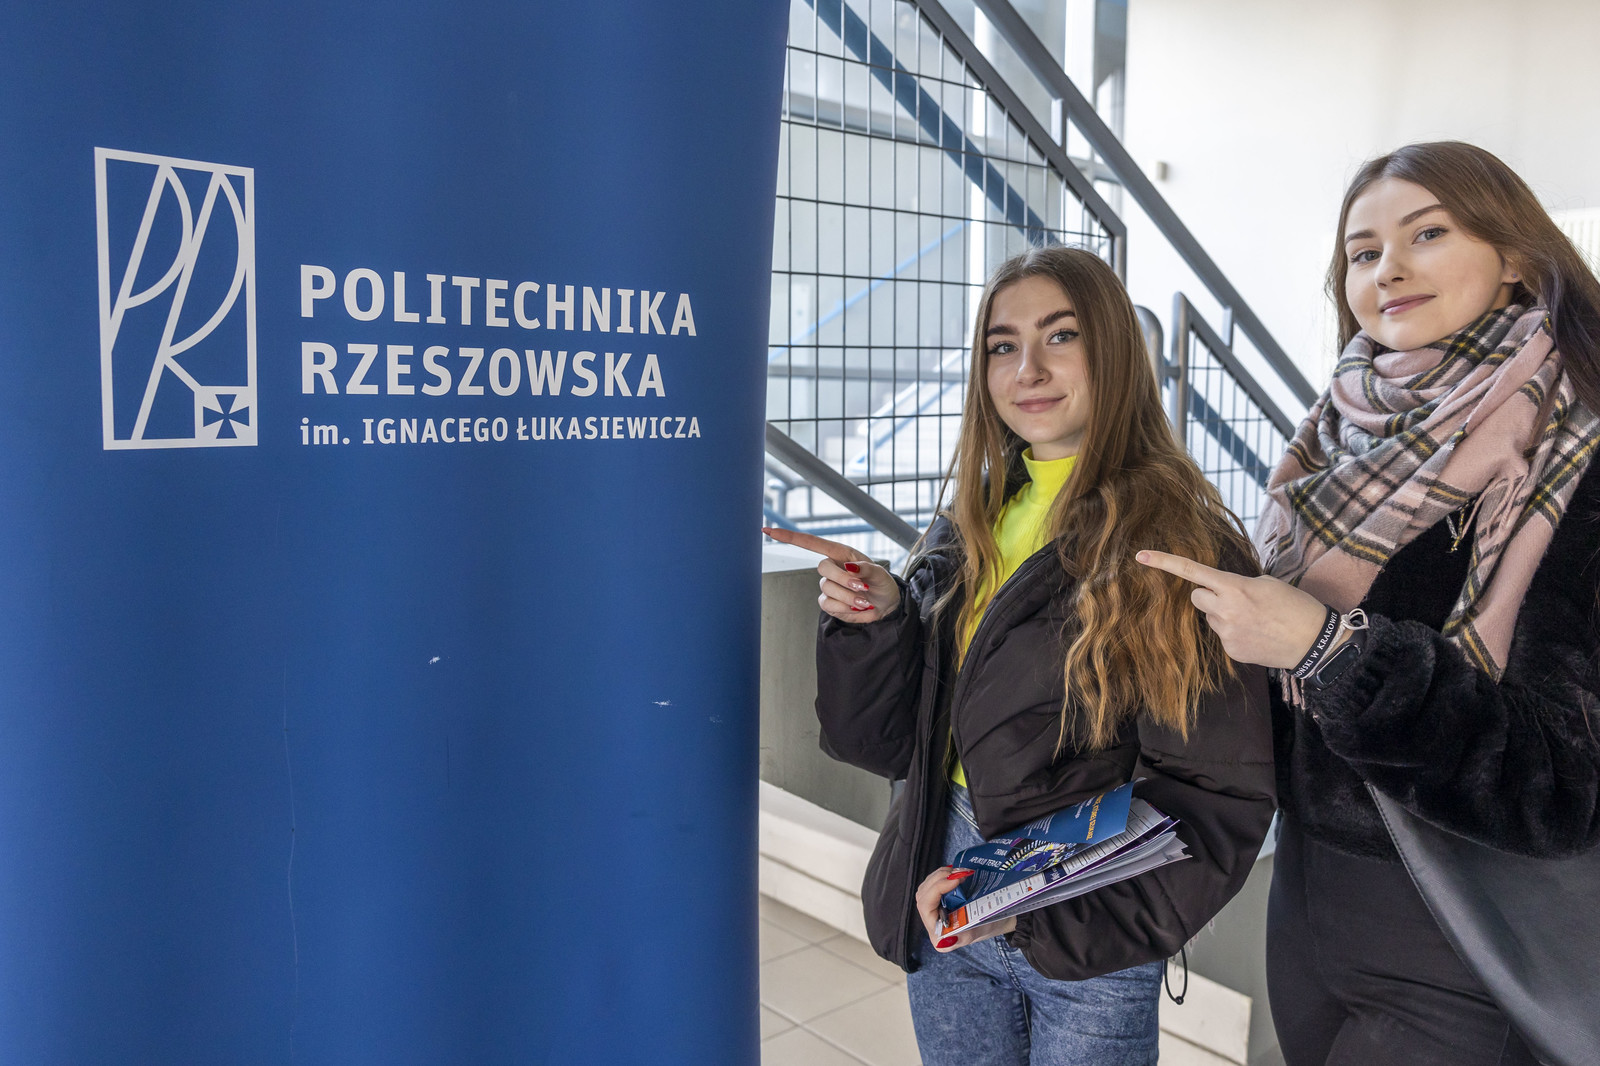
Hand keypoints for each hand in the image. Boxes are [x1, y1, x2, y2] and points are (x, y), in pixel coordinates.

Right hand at [761, 527, 900, 622]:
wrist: (886, 605)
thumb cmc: (882, 584)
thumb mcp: (880, 574)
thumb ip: (866, 568)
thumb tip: (850, 566)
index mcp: (841, 553)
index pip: (811, 543)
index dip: (789, 537)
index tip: (769, 531)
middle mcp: (832, 567)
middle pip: (822, 568)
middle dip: (843, 579)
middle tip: (862, 588)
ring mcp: (828, 585)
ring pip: (827, 588)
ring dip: (848, 596)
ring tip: (865, 601)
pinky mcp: (829, 602)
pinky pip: (828, 604)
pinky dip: (844, 607)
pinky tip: (857, 607)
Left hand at [915, 865, 1015, 950]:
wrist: (989, 921)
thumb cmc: (983, 927)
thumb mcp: (975, 932)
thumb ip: (962, 935)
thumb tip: (951, 935)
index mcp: (936, 933)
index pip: (925, 906)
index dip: (937, 889)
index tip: (955, 880)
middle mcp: (930, 921)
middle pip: (923, 894)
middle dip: (940, 879)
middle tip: (959, 873)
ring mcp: (931, 909)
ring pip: (926, 887)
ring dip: (941, 875)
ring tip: (959, 871)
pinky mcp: (935, 899)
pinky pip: (931, 884)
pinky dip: (942, 875)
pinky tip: (954, 872)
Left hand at [1133, 550, 1330, 669]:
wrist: (1314, 641)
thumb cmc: (1295, 606)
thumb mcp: (1267, 583)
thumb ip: (1238, 584)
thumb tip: (1222, 593)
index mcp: (1234, 587)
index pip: (1192, 571)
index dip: (1164, 562)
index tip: (1140, 556)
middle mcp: (1225, 610)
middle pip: (1196, 597)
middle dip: (1209, 596)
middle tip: (1235, 598)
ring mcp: (1226, 633)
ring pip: (1211, 618)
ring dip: (1224, 615)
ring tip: (1254, 620)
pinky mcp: (1231, 651)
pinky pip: (1223, 636)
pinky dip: (1235, 633)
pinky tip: (1256, 635)